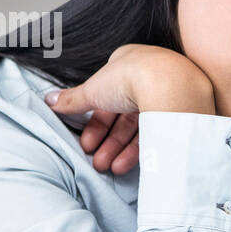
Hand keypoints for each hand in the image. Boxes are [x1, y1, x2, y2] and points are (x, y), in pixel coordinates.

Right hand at [44, 44, 216, 172]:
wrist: (173, 87)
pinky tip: (126, 166)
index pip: (107, 97)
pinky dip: (140, 150)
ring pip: (140, 127)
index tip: (86, 141)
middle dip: (108, 141)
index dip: (95, 122)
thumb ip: (72, 99)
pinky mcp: (181, 113)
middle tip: (96, 161)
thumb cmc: (132, 77)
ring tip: (108, 168)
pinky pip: (157, 133)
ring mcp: (168, 95)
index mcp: (130, 63)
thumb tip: (49, 100)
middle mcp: (151, 77)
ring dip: (121, 150)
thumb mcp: (94, 89)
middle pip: (123, 115)